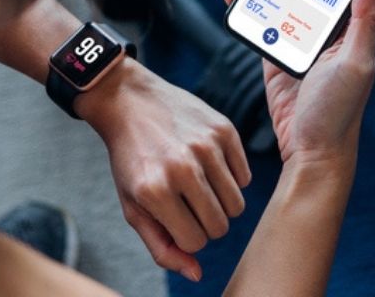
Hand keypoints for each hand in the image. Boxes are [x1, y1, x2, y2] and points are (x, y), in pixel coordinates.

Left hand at [74, 59, 250, 282]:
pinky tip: (209, 164)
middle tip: (189, 203)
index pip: (196, 242)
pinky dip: (231, 178)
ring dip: (221, 203)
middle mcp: (182, 168)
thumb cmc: (131, 160)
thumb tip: (196, 273)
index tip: (176, 219)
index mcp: (154, 192)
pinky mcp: (223, 129)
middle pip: (220, 226)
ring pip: (237, 205)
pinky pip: (245, 177)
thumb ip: (162, 246)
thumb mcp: (134, 206)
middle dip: (207, 222)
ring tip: (199, 185)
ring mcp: (206, 146)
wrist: (129, 101)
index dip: (188, 236)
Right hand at [222, 0, 374, 164]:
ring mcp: (297, 44)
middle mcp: (324, 32)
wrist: (312, 153)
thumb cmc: (340, 113)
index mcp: (347, 28)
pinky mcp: (275, 58)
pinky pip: (259, 25)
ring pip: (277, 1)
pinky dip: (246, 8)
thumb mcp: (356, 65)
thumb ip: (363, 22)